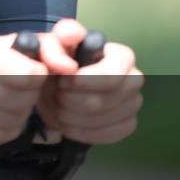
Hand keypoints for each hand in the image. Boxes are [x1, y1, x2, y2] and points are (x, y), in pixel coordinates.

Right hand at [0, 35, 48, 145]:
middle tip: (21, 88)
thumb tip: (69, 67)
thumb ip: (53, 47)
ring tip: (11, 100)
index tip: (34, 72)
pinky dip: (7, 128)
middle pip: (20, 101)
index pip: (26, 75)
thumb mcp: (23, 43)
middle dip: (29, 97)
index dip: (38, 76)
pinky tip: (0, 114)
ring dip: (19, 114)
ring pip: (10, 121)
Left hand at [37, 18, 142, 143]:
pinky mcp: (127, 123)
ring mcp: (132, 102)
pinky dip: (86, 132)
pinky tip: (71, 125)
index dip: (90, 78)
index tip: (64, 82)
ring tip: (60, 109)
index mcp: (118, 55)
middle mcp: (132, 77)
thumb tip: (71, 57)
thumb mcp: (47, 49)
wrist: (52, 94)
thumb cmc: (54, 67)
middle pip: (112, 96)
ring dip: (77, 117)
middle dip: (77, 100)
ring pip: (111, 117)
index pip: (118, 67)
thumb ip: (55, 46)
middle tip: (58, 96)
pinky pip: (112, 133)